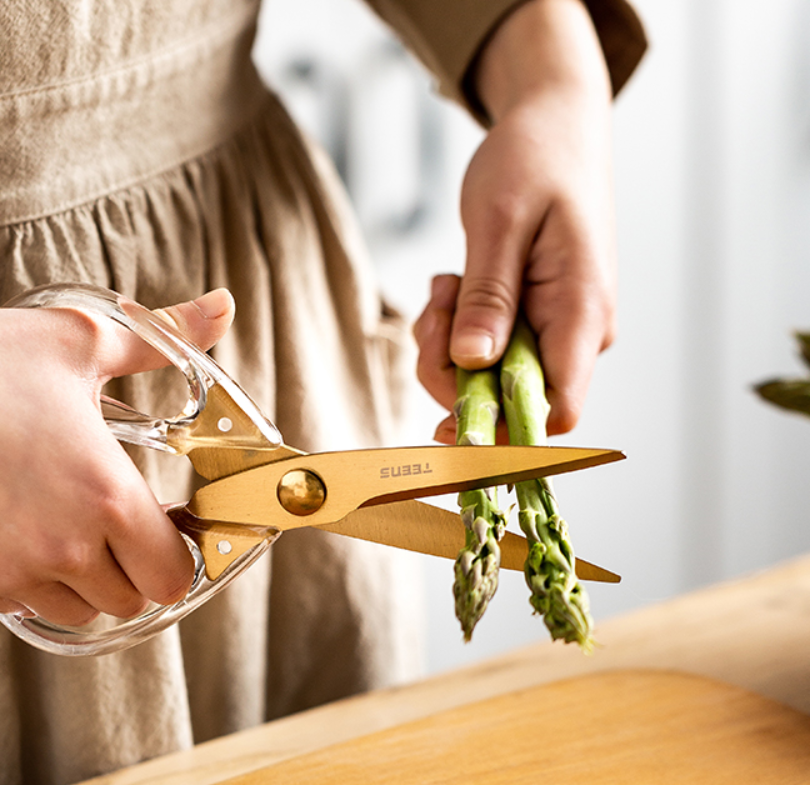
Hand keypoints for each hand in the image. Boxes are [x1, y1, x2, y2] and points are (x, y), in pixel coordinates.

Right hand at [0, 261, 233, 624]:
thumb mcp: (82, 339)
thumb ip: (165, 334)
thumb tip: (223, 305)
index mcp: (107, 495)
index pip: (173, 574)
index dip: (178, 554)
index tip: (167, 526)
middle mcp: (66, 545)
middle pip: (133, 600)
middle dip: (135, 569)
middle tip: (119, 528)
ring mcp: (13, 569)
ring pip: (81, 610)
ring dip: (87, 582)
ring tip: (70, 531)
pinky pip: (25, 606)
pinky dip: (34, 583)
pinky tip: (20, 533)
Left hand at [415, 0, 616, 440]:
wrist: (553, 123)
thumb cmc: (536, 158)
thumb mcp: (500, 222)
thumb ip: (488, 297)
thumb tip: (473, 362)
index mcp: (581, 313)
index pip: (555, 411)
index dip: (502, 430)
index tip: (448, 420)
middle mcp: (574, 333)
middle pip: (508, 401)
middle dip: (453, 371)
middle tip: (434, 312)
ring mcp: (553, 329)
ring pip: (488, 378)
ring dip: (448, 346)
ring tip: (445, 285)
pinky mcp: (531, 321)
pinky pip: (484, 352)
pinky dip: (454, 330)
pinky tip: (453, 284)